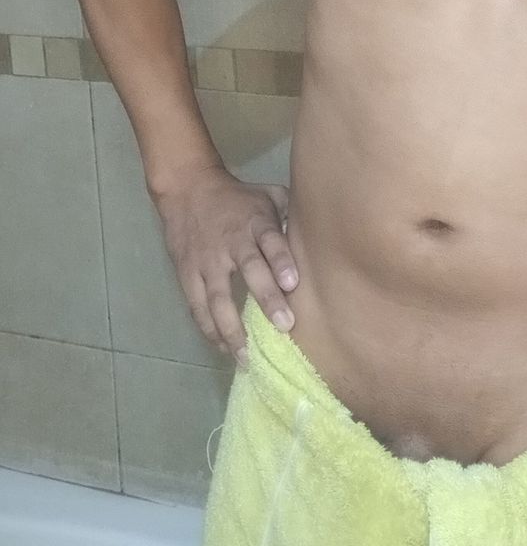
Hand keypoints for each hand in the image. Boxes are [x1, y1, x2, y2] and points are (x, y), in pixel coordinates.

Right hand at [152, 167, 299, 369]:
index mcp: (255, 222)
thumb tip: (321, 233)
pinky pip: (198, 307)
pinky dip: (209, 330)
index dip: (281, 261)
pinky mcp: (187, 274)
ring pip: (217, 298)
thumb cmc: (237, 199)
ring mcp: (207, 261)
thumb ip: (291, 213)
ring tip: (246, 356)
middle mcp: (231, 243)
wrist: (186, 189)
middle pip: (249, 270)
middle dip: (267, 299)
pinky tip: (224, 349)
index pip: (270, 240)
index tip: (294, 283)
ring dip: (232, 329)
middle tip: (285, 326)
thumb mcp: (267, 195)